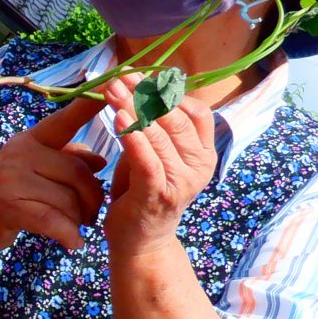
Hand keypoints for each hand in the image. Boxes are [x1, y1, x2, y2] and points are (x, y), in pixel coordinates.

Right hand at [0, 95, 106, 253]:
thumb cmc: (12, 194)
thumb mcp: (38, 171)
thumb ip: (69, 161)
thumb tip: (101, 161)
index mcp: (31, 139)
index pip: (65, 120)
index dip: (88, 104)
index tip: (112, 83)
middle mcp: (20, 152)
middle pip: (78, 173)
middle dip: (93, 198)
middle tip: (93, 215)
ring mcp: (11, 177)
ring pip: (69, 200)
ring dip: (79, 220)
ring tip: (75, 228)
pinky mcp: (7, 205)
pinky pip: (53, 220)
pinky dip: (68, 235)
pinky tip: (74, 244)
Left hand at [98, 74, 218, 258]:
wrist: (140, 242)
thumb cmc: (143, 193)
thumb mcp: (154, 155)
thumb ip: (154, 129)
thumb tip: (142, 88)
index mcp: (203, 153)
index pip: (196, 111)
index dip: (170, 91)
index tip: (144, 76)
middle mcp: (199, 166)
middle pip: (176, 118)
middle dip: (147, 93)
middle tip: (122, 76)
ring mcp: (181, 181)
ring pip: (160, 135)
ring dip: (134, 108)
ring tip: (113, 90)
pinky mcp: (158, 194)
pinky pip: (147, 159)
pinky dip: (133, 136)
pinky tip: (118, 118)